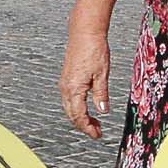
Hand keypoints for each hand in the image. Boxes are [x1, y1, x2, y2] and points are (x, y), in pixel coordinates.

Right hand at [59, 25, 111, 139]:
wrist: (84, 32)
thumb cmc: (94, 50)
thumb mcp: (102, 74)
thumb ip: (101, 94)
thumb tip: (103, 111)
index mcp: (74, 89)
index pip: (79, 116)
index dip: (88, 128)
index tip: (98, 135)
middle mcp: (66, 88)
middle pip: (72, 115)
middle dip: (84, 126)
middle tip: (98, 131)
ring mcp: (64, 83)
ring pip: (69, 108)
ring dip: (80, 117)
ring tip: (95, 122)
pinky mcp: (66, 78)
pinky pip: (69, 100)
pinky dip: (77, 108)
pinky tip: (87, 108)